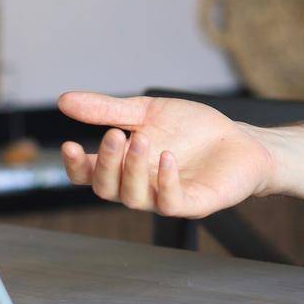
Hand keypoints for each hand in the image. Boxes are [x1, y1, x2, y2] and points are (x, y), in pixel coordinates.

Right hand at [57, 92, 275, 217]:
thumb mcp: (147, 111)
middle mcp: (141, 186)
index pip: (90, 175)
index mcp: (125, 166)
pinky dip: (165, 182)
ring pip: (134, 197)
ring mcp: (165, 197)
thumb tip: (64, 100)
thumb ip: (108, 109)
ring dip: (132, 169)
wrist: (238, 138)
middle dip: (107, 163)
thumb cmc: (192, 129)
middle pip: (108, 188)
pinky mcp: (194, 203)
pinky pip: (171, 202)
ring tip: (139, 139)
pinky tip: (166, 158)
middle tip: (115, 135)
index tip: (70, 145)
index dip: (76, 166)